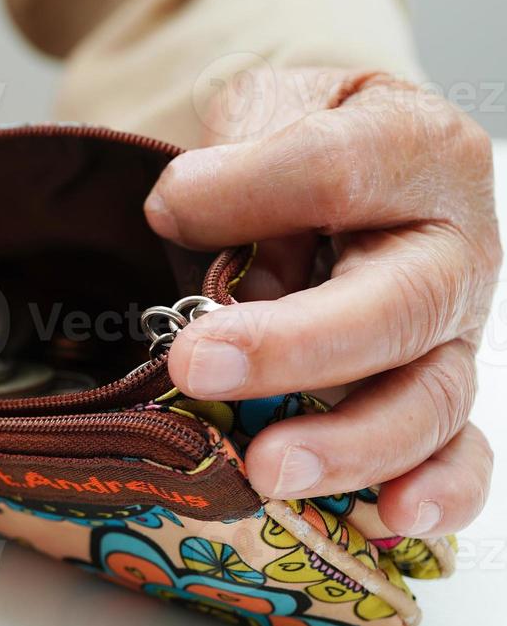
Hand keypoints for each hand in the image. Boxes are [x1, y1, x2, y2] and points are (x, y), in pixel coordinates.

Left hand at [146, 67, 498, 538]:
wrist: (335, 161)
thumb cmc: (297, 137)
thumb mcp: (266, 108)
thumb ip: (238, 154)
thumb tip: (184, 212)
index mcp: (415, 148)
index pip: (341, 170)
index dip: (250, 192)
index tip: (167, 209)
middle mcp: (454, 247)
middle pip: (397, 305)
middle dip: (295, 346)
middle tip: (197, 366)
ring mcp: (455, 331)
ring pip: (429, 397)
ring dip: (349, 441)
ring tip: (268, 468)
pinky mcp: (437, 392)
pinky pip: (458, 452)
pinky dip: (436, 490)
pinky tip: (392, 517)